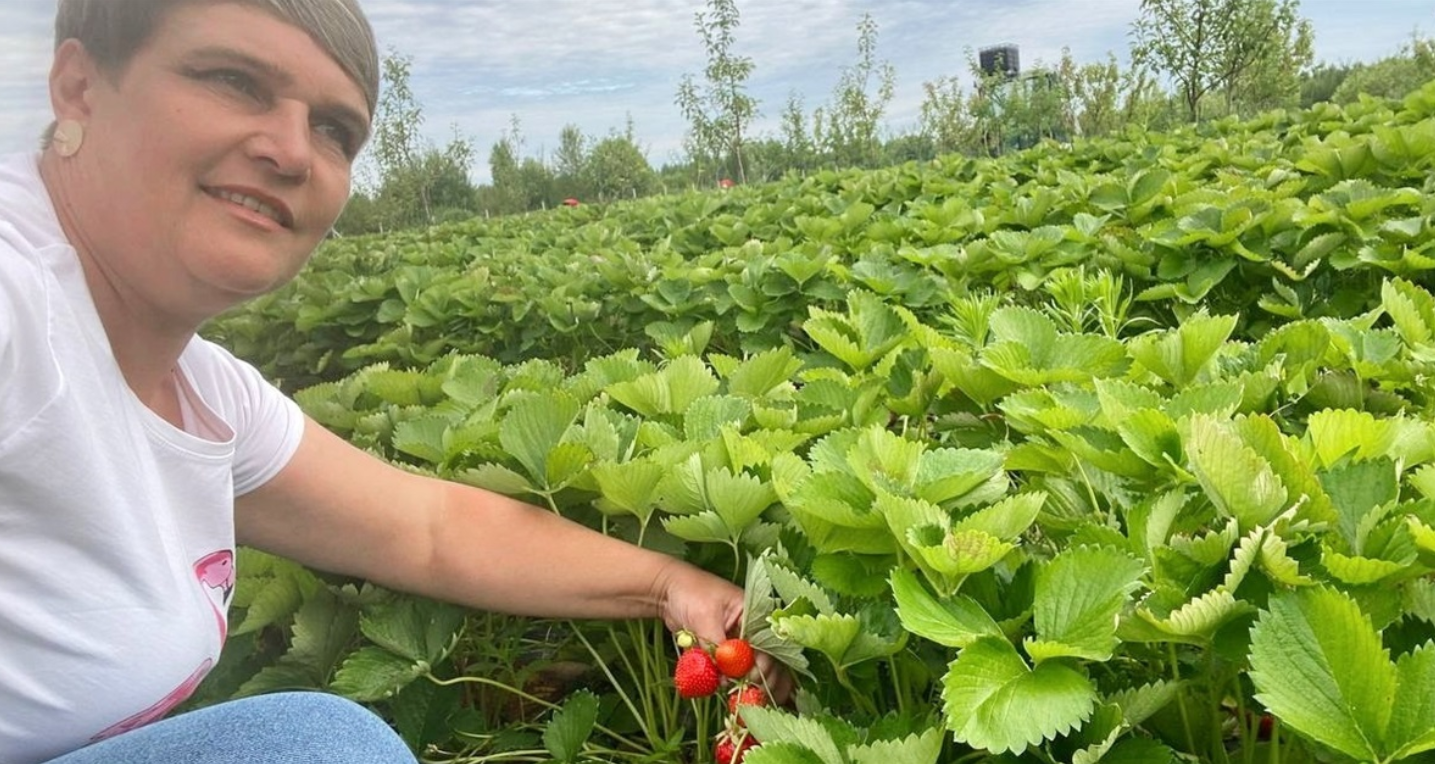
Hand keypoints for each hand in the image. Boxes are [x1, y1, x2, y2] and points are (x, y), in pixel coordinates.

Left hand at [653, 560, 793, 704]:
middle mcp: (751, 629)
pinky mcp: (724, 651)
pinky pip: (733, 670)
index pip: (767, 644)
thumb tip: (725, 675)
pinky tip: (734, 695)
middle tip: (752, 697)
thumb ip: (716, 646)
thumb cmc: (689, 593)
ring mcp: (738, 641)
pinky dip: (733, 682)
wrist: (667, 591)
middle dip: (763, 680)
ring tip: (744, 701)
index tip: (750, 680)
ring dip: (750, 685)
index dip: (762, 665)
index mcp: (753, 614)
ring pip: (753, 668)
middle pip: (767, 659)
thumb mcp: (705, 617)